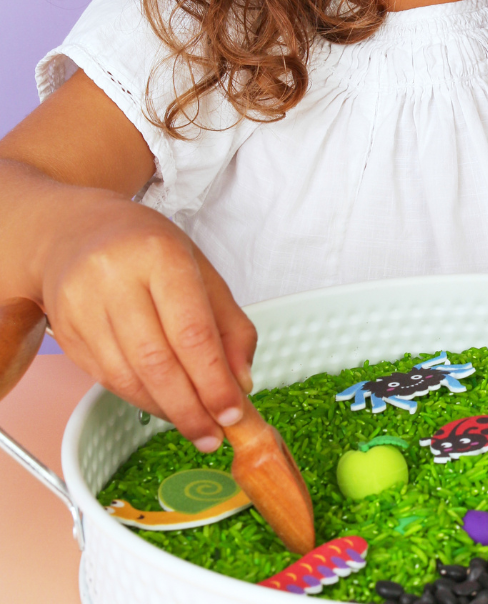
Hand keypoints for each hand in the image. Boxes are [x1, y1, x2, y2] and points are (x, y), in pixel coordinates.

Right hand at [38, 191, 256, 451]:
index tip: (234, 411)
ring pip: (128, 377)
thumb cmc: (150, 251)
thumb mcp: (203, 273)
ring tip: (196, 427)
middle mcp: (115, 280)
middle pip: (157, 361)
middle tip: (215, 434)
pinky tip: (164, 407)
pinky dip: (140, 400)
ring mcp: (83, 307)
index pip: (192, 331)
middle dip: (191, 407)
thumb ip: (230, 325)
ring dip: (166, 410)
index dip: (214, 379)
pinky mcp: (64, 332)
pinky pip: (106, 379)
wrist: (77, 233)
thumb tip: (242, 381)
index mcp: (161, 257)